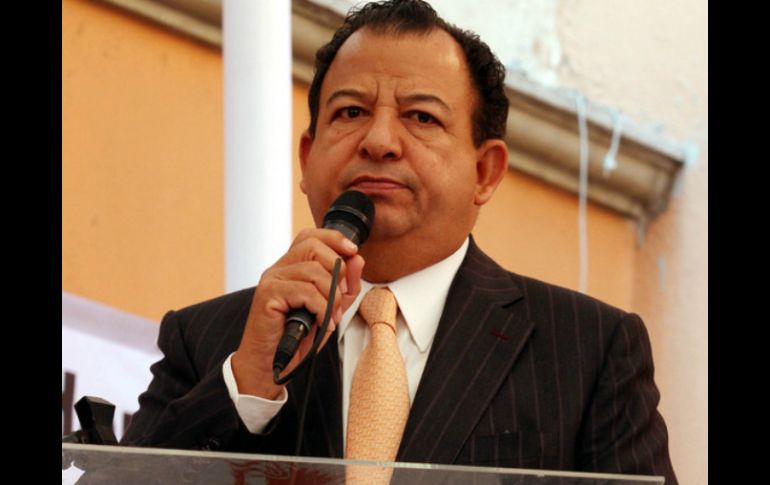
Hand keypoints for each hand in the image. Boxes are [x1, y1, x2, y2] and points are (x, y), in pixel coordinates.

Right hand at [231, 228, 364, 398]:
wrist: (273, 363)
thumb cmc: (299, 336)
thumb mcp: (331, 308)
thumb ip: (346, 285)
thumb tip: (358, 258)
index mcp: (291, 266)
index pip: (310, 236)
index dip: (334, 238)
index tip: (353, 251)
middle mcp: (279, 268)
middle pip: (314, 248)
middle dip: (337, 272)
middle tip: (340, 299)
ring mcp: (271, 279)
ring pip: (314, 271)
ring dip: (332, 297)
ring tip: (331, 318)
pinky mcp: (268, 294)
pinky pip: (306, 291)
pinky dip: (322, 308)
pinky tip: (320, 322)